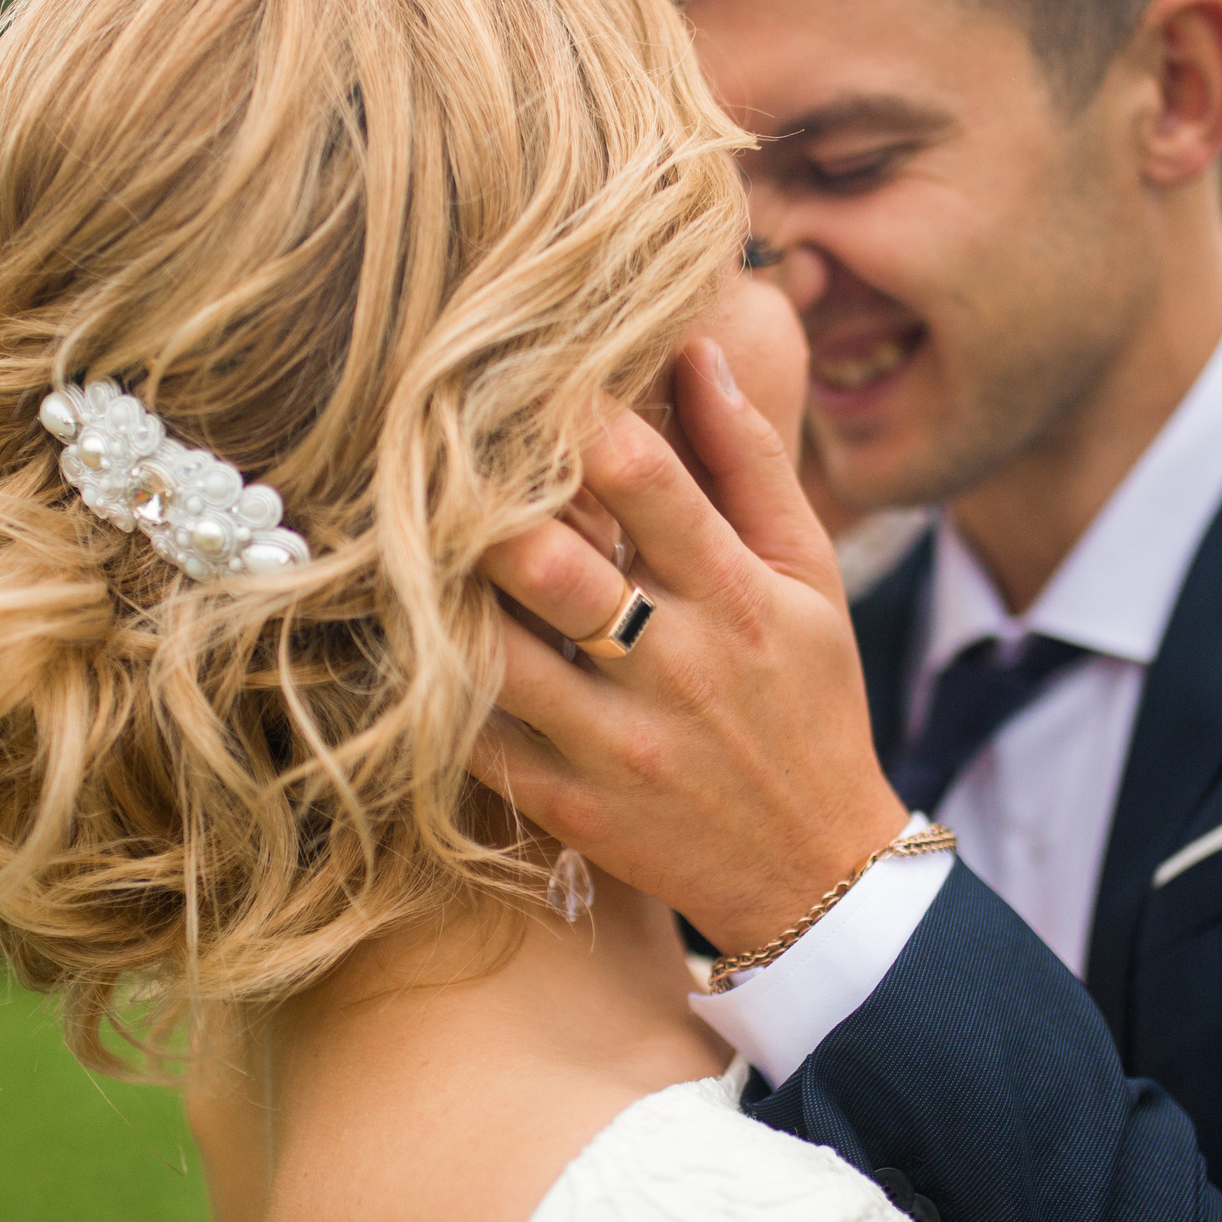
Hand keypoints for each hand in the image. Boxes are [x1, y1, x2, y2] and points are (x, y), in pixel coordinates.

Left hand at [471, 341, 910, 953]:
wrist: (816, 874)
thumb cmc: (810, 701)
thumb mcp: (809, 579)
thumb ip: (751, 465)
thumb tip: (694, 347)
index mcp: (737, 599)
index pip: (648, 483)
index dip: (577, 421)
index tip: (529, 380)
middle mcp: (675, 670)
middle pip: (552, 568)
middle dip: (490, 508)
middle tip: (435, 459)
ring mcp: (616, 747)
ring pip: (495, 653)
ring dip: (445, 593)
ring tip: (406, 542)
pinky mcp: (571, 809)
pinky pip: (475, 739)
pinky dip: (435, 687)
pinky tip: (411, 638)